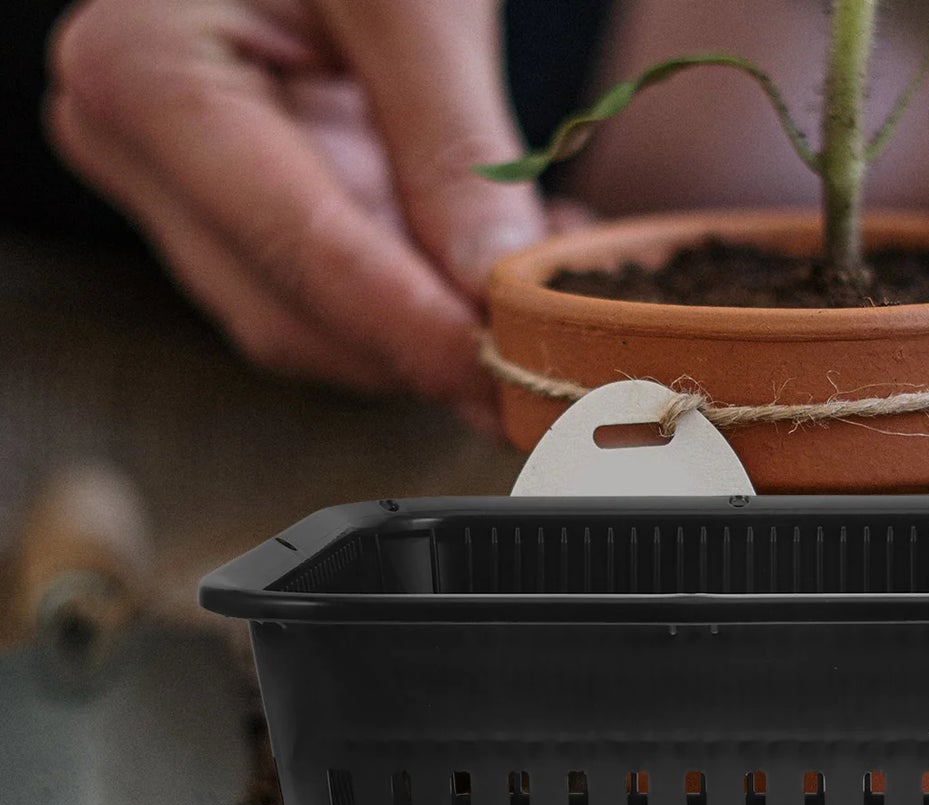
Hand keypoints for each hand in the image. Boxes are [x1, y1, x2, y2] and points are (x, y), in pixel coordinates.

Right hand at [47, 0, 554, 423]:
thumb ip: (451, 139)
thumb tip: (492, 282)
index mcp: (146, 75)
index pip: (297, 247)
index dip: (414, 329)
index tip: (509, 369)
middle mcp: (135, 154)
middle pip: (296, 315)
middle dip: (427, 350)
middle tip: (557, 355)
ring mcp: (177, 194)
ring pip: (315, 330)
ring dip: (432, 338)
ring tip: (539, 295)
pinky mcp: (232, 214)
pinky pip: (331, 300)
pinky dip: (421, 308)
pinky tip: (492, 278)